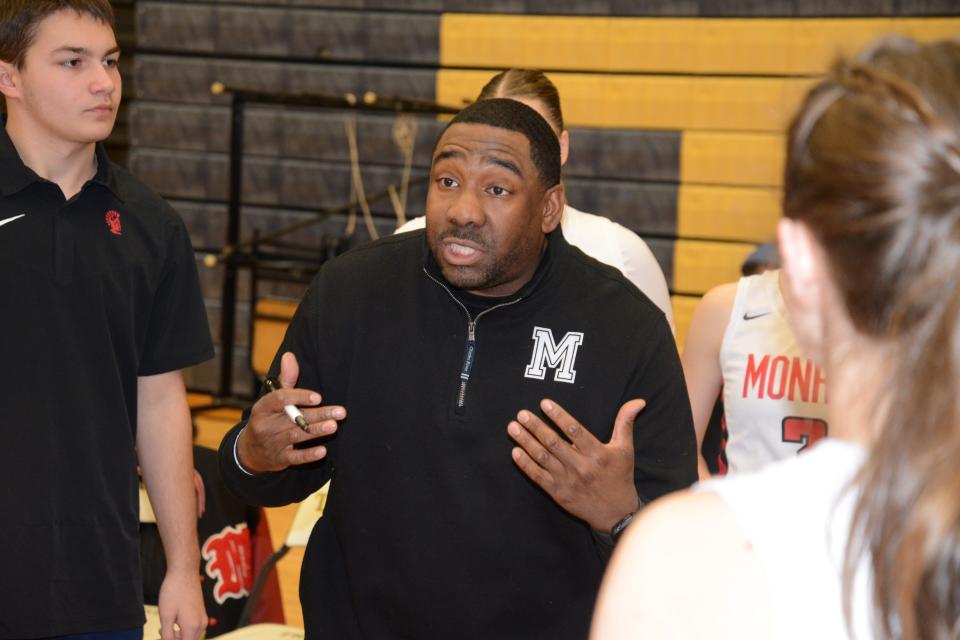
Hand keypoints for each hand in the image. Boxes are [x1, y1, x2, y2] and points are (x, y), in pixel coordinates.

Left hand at [156, 568, 205, 639]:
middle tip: (160, 631)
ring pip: (191, 637)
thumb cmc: (173, 592)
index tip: (160, 636)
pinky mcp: (202, 613)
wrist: (185, 572)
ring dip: (178, 636)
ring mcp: (203, 619)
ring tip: (164, 627)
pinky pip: (193, 629)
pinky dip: (183, 630)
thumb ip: (167, 635)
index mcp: (192, 627)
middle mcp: (201, 625)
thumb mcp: (166, 616)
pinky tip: (173, 621)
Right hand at [237, 352, 345, 473]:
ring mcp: (271, 444)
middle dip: (318, 414)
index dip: (298, 397)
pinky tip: (323, 451)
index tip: (318, 397)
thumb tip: (290, 355)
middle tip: (341, 412)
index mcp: (262, 408)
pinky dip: (308, 455)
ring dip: (316, 431)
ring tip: (333, 426)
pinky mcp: (279, 460)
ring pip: (296, 437)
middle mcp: (265, 426)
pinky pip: (294, 458)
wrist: (249, 451)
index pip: (279, 400)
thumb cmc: (268, 418)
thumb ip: (286, 380)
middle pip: (294, 419)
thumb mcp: (272, 399)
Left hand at [508, 398, 645, 531]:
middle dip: (535, 427)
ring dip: (526, 442)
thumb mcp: (625, 449)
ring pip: (543, 458)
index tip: (544, 403)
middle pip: (554, 443)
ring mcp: (568, 480)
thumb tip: (637, 401)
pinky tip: (515, 452)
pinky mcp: (558, 493)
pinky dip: (526, 465)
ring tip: (512, 428)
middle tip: (521, 414)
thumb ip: (625, 423)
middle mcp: (581, 466)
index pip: (574, 430)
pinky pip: (538, 477)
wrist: (616, 514)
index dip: (558, 415)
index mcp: (597, 453)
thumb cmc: (620, 477)